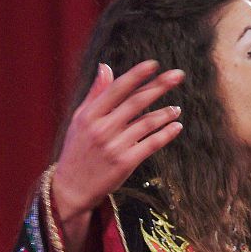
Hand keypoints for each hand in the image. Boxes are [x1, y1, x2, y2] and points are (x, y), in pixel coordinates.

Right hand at [53, 60, 183, 221]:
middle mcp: (102, 128)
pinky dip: (166, 134)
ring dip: (165, 113)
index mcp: (90, 115)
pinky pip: (151, 144)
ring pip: (147, 123)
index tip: (154, 64)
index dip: (137, 75)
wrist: (72, 187)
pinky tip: (176, 126)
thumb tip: (106, 66)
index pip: (118, 89)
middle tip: (178, 75)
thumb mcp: (80, 120)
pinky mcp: (125, 163)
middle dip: (159, 86)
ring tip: (177, 109)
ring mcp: (114, 146)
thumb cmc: (77, 150)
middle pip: (136, 102)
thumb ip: (95, 94)